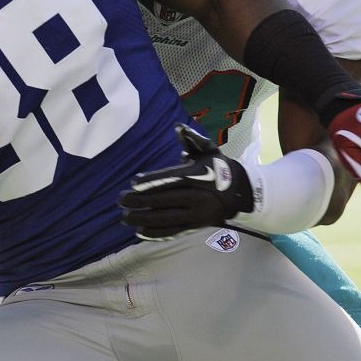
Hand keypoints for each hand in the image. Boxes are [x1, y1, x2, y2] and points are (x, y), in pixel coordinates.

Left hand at [118, 123, 254, 240]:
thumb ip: (193, 139)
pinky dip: (156, 233)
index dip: (151, 181)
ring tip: (125, 218)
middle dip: (140, 201)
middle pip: (164, 200)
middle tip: (120, 200)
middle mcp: (196, 196)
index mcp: (197, 176)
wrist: (239, 193)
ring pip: (166, 218)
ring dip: (143, 219)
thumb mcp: (209, 150)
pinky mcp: (195, 226)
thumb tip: (178, 127)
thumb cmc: (218, 168)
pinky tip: (140, 232)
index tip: (133, 182)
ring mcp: (196, 214)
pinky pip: (174, 231)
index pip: (171, 179)